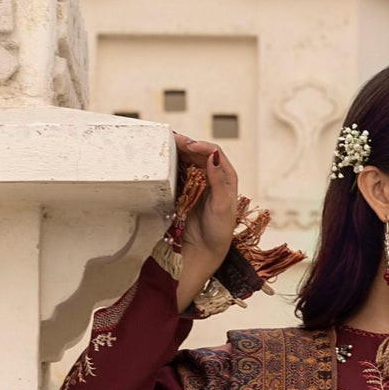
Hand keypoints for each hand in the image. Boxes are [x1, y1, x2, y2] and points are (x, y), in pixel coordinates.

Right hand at [170, 135, 240, 310]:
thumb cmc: (218, 231)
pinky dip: (170, 164)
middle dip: (185, 144)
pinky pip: (177, 172)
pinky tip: (162, 159)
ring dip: (176, 151)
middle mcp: (212, 176)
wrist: (204, 250)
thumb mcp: (222, 205)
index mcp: (226, 176)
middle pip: (198, 153)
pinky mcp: (184, 190)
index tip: (188, 145)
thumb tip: (213, 156)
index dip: (201, 146)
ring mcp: (197, 182)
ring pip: (186, 160)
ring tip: (165, 144)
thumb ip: (218, 180)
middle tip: (172, 139)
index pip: (214, 153)